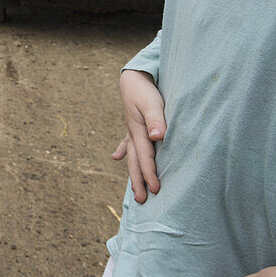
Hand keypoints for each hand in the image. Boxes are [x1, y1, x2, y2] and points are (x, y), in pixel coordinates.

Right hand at [112, 69, 165, 202]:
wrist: (133, 76)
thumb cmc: (145, 89)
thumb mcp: (153, 102)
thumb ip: (157, 119)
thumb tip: (159, 137)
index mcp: (138, 131)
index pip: (145, 157)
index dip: (150, 174)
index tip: (156, 190)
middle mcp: (133, 133)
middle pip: (135, 161)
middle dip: (139, 181)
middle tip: (141, 200)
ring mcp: (132, 130)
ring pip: (132, 156)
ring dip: (133, 172)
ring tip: (133, 189)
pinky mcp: (133, 124)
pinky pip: (128, 142)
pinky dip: (123, 150)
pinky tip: (116, 157)